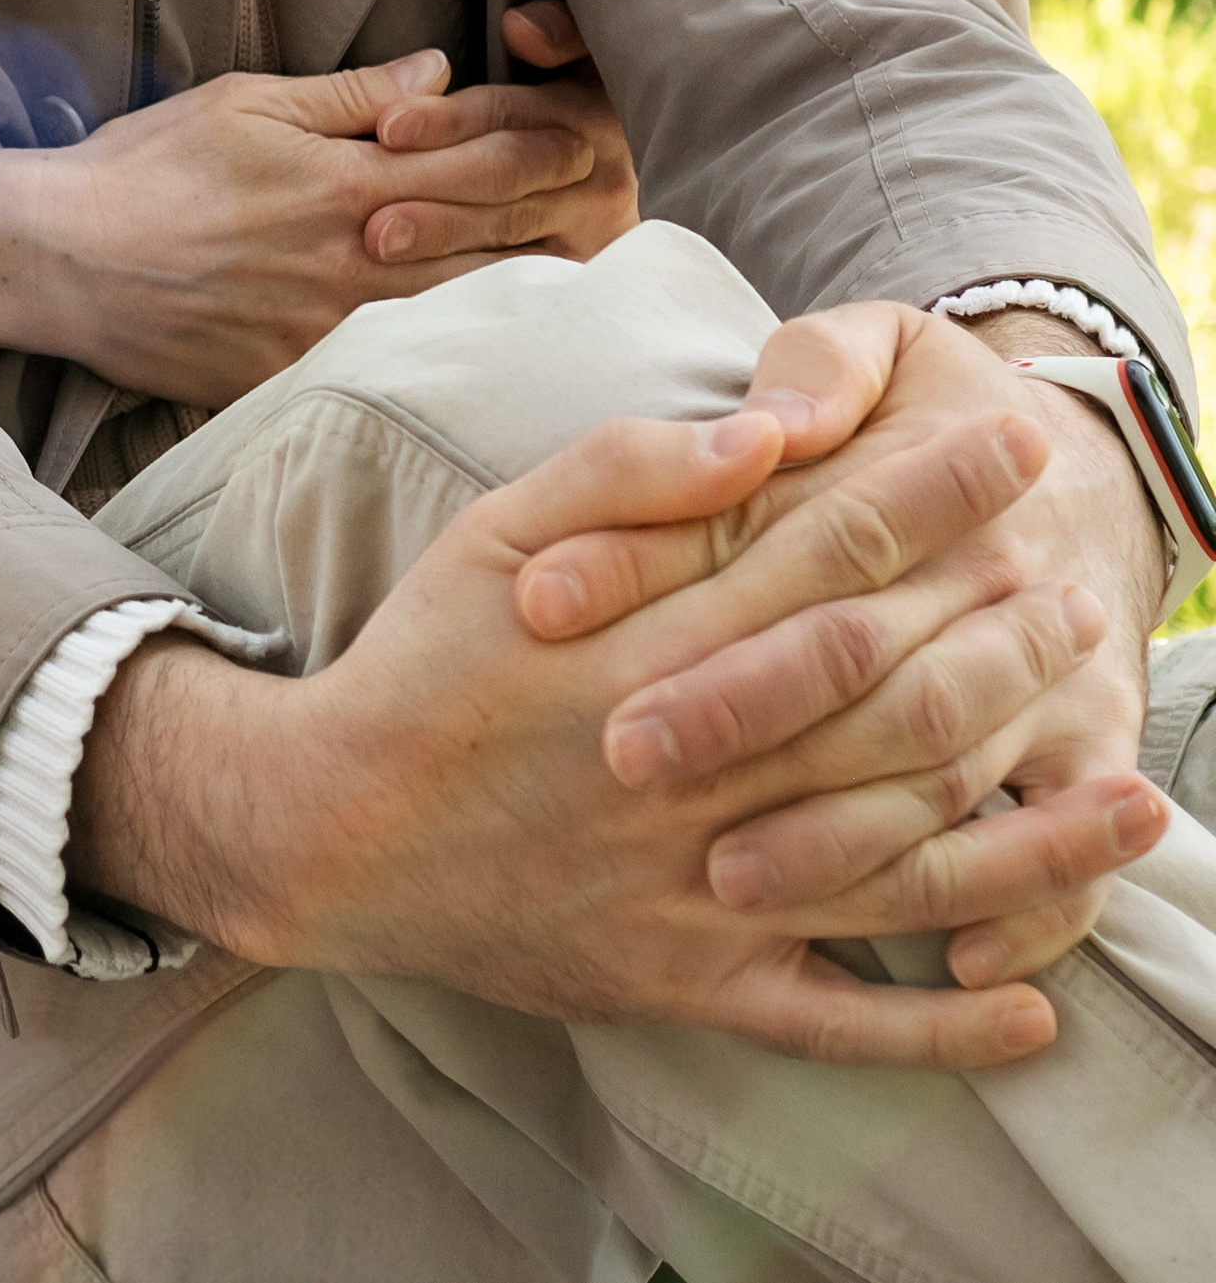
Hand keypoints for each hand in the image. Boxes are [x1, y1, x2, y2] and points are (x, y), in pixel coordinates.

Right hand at [0, 18, 638, 406]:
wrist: (60, 259)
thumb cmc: (146, 167)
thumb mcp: (248, 100)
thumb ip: (354, 93)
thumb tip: (442, 72)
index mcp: (351, 183)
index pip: (484, 165)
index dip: (545, 150)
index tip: (590, 142)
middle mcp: (357, 265)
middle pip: (498, 251)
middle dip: (565, 230)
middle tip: (620, 220)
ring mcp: (335, 334)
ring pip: (467, 320)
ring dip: (533, 303)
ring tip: (596, 296)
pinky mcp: (303, 382)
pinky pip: (405, 372)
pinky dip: (460, 359)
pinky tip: (499, 361)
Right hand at [68, 399, 1165, 1066]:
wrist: (326, 829)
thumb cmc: (421, 664)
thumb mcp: (491, 527)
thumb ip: (626, 472)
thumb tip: (765, 435)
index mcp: (648, 643)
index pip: (827, 555)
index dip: (933, 497)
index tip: (1013, 446)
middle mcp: (689, 765)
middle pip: (886, 699)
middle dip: (1003, 641)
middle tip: (1086, 592)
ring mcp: (694, 888)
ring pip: (892, 861)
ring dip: (1022, 828)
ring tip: (1134, 792)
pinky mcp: (684, 981)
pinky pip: (830, 1017)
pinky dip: (934, 1026)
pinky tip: (1031, 1007)